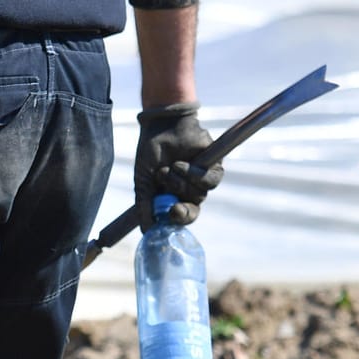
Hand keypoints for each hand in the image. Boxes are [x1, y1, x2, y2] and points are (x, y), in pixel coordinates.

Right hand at [134, 102, 222, 229]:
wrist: (160, 126)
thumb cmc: (150, 154)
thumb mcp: (143, 184)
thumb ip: (145, 207)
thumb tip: (147, 231)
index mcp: (174, 197)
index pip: (182, 217)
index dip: (178, 221)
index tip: (168, 218)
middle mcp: (190, 190)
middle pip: (194, 211)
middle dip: (183, 212)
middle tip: (174, 209)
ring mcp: (203, 178)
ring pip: (199, 195)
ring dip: (179, 184)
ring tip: (168, 169)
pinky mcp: (214, 165)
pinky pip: (210, 180)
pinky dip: (193, 175)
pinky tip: (181, 165)